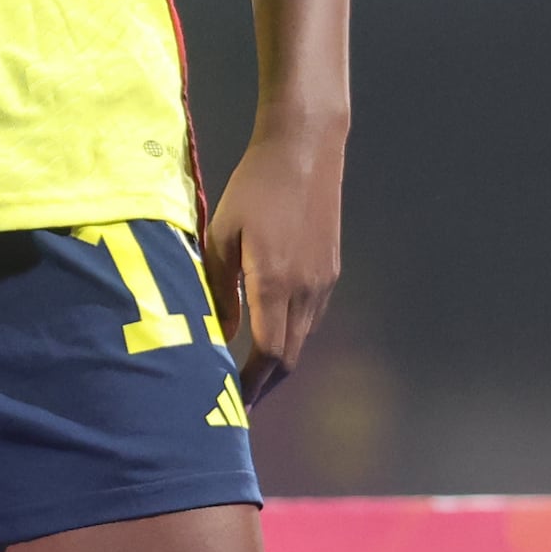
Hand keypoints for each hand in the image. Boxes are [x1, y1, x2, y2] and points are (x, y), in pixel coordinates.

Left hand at [200, 120, 343, 404]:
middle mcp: (306, 291)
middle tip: (242, 399)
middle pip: (290, 356)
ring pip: (303, 337)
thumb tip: (223, 332)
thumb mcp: (221, 235)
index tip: (235, 401)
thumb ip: (219, 288)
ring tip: (253, 371)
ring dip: (280, 359)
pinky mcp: (331, 269)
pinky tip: (273, 330)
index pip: (268, 354)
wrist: (305, 150)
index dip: (252, 385)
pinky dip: (292, 333)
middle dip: (266, 383)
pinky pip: (312, 316)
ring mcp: (323, 281)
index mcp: (274, 285)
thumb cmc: (255, 187)